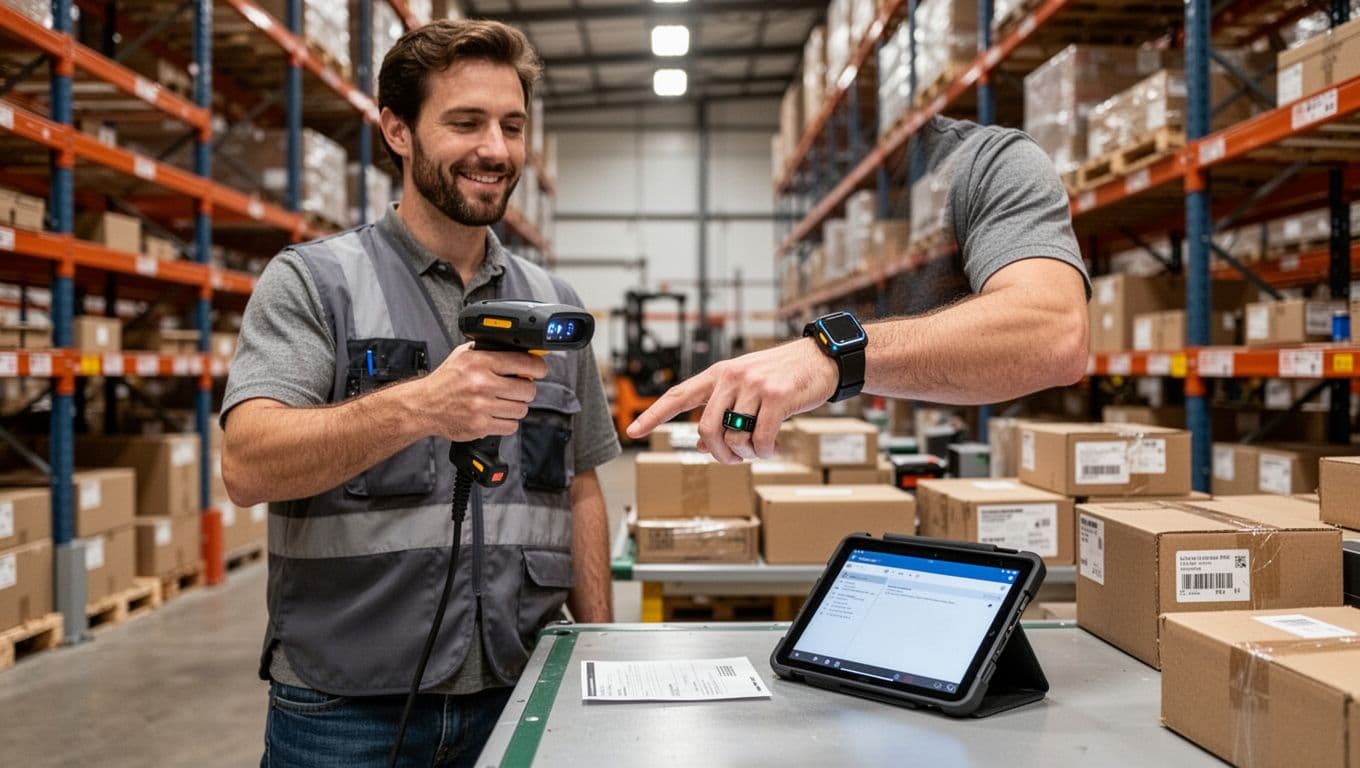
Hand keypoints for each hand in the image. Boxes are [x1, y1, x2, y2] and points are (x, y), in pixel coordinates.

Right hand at [417, 341, 548, 441]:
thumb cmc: (444, 381)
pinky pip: (511, 426)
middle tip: (518, 389)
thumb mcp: (463, 355)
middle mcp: (481, 383)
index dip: (537, 367)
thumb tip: (517, 348)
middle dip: (526, 390)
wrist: (423, 406)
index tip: (539, 370)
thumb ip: (488, 350)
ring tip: (504, 403)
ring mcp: (481, 406)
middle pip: (527, 389)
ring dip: (517, 407)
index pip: (523, 362)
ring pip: (521, 409)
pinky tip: (497, 415)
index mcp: (479, 362)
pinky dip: (507, 422)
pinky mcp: (480, 426)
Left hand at [626, 338, 838, 462]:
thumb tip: (703, 446)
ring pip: (733, 437)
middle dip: (718, 454)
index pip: (677, 396)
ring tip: (758, 450)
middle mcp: (731, 377)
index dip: (653, 415)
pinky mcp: (776, 396)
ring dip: (745, 455)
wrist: (820, 359)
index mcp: (718, 374)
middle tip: (734, 459)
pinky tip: (772, 448)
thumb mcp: (747, 390)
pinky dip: (764, 452)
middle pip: (706, 429)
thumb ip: (723, 412)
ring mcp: (754, 385)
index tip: (633, 431)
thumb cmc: (782, 377)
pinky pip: (760, 438)